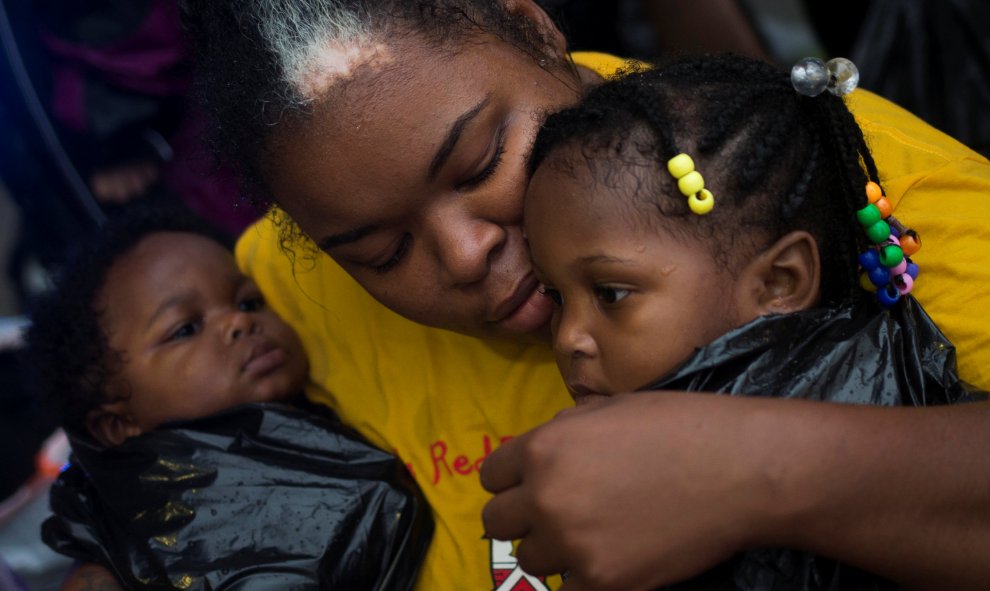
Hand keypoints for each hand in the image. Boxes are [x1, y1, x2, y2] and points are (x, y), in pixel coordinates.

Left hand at [481, 391, 778, 589]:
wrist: (740, 470)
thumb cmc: (680, 426)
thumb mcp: (609, 408)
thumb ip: (564, 430)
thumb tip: (542, 450)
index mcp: (544, 447)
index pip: (490, 476)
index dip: (511, 479)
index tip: (530, 485)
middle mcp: (547, 496)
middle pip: (496, 522)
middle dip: (522, 517)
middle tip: (555, 514)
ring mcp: (572, 543)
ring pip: (529, 559)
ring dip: (552, 549)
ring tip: (589, 535)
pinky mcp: (603, 581)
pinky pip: (568, 589)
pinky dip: (586, 577)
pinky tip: (613, 557)